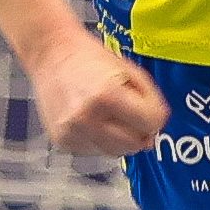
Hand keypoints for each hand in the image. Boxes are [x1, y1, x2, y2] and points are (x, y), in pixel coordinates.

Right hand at [24, 27, 169, 155]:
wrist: (53, 56)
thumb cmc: (91, 59)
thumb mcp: (130, 70)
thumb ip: (149, 97)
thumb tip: (156, 126)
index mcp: (108, 94)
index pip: (149, 123)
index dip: (157, 118)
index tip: (155, 113)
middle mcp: (87, 117)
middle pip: (132, 144)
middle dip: (141, 133)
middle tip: (138, 118)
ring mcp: (72, 132)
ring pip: (114, 152)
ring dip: (122, 139)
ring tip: (116, 117)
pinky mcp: (61, 142)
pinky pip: (94, 151)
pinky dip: (102, 140)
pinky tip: (97, 121)